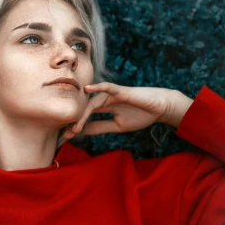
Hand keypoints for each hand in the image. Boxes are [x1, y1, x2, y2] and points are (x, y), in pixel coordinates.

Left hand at [63, 82, 178, 139]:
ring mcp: (112, 94)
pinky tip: (87, 89)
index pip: (86, 116)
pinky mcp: (121, 91)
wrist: (159, 108)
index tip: (66, 137)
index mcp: (104, 107)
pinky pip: (107, 87)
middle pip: (85, 109)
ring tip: (74, 128)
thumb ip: (101, 127)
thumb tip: (84, 132)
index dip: (76, 125)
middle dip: (74, 121)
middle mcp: (105, 99)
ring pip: (92, 103)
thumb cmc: (141, 115)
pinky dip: (97, 87)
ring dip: (82, 115)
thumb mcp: (117, 125)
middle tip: (65, 134)